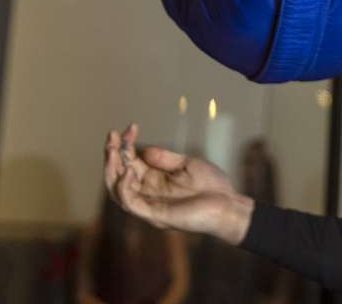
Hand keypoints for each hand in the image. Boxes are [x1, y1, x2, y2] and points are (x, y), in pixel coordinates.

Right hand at [102, 124, 251, 241]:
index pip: (130, 162)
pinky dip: (124, 188)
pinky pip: (131, 203)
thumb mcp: (188, 164)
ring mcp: (150, 205)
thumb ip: (165, 159)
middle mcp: (148, 193)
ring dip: (112, 170)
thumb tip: (143, 150)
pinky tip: (129, 171)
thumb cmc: (212, 187)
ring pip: (118, 190)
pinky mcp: (155, 215)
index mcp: (154, 181)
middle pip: (118, 175)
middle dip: (112, 155)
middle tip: (112, 136)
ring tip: (113, 151)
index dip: (126, 145)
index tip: (130, 127)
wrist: (229, 205)